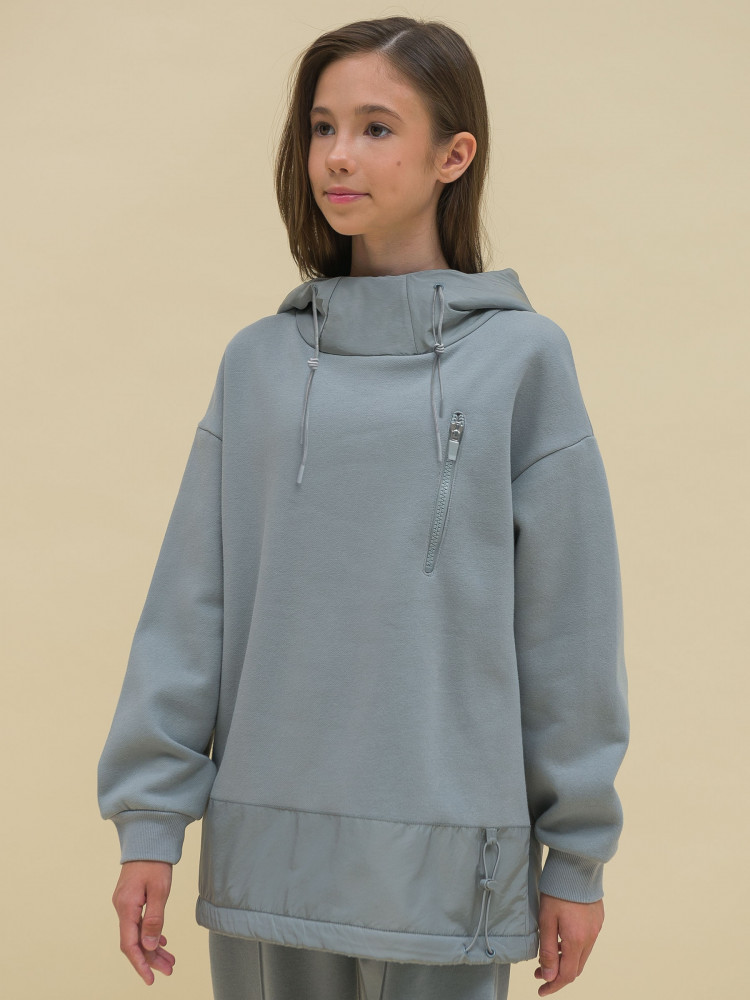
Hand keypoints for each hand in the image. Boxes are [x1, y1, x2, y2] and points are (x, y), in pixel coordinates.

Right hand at [112, 860, 174, 984]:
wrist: (148, 838)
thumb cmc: (154, 861)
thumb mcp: (160, 890)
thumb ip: (154, 919)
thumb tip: (151, 946)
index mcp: (126, 907)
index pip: (130, 944)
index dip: (140, 963)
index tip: (150, 979)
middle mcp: (122, 908)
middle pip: (134, 941)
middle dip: (151, 959)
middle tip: (168, 970)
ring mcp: (126, 904)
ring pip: (138, 933)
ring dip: (153, 948)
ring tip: (169, 961)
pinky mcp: (131, 899)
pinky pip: (139, 923)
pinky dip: (151, 934)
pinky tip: (162, 941)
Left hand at [534, 892, 603, 995]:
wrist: (576, 865)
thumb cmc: (557, 891)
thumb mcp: (546, 920)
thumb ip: (548, 950)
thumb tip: (548, 976)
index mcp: (576, 940)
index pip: (567, 975)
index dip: (554, 985)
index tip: (541, 990)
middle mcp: (590, 937)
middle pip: (576, 967)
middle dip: (558, 974)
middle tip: (539, 973)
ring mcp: (596, 928)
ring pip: (582, 955)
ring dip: (566, 960)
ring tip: (548, 956)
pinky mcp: (598, 918)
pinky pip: (587, 941)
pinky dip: (574, 948)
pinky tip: (561, 940)